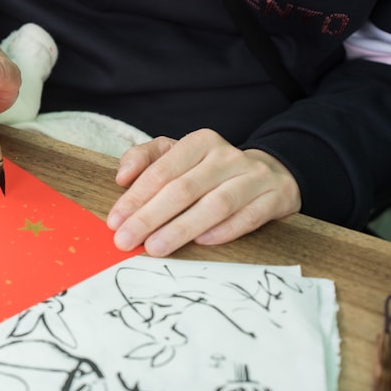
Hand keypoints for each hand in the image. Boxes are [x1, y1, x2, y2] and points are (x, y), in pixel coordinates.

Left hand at [106, 129, 300, 255]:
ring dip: (182, 228)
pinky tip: (201, 243)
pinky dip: (225, 230)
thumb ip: (144, 159)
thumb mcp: (176, 155)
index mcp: (200, 142)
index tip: (115, 221)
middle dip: (150, 217)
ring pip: (215, 204)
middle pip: (183, 189)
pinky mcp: (276, 197)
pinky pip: (249, 216)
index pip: (162, 171)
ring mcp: (254, 176)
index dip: (136, 198)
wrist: (269, 174)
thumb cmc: (209, 169)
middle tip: (126, 240)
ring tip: (155, 247)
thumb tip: (121, 177)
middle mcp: (227, 156)